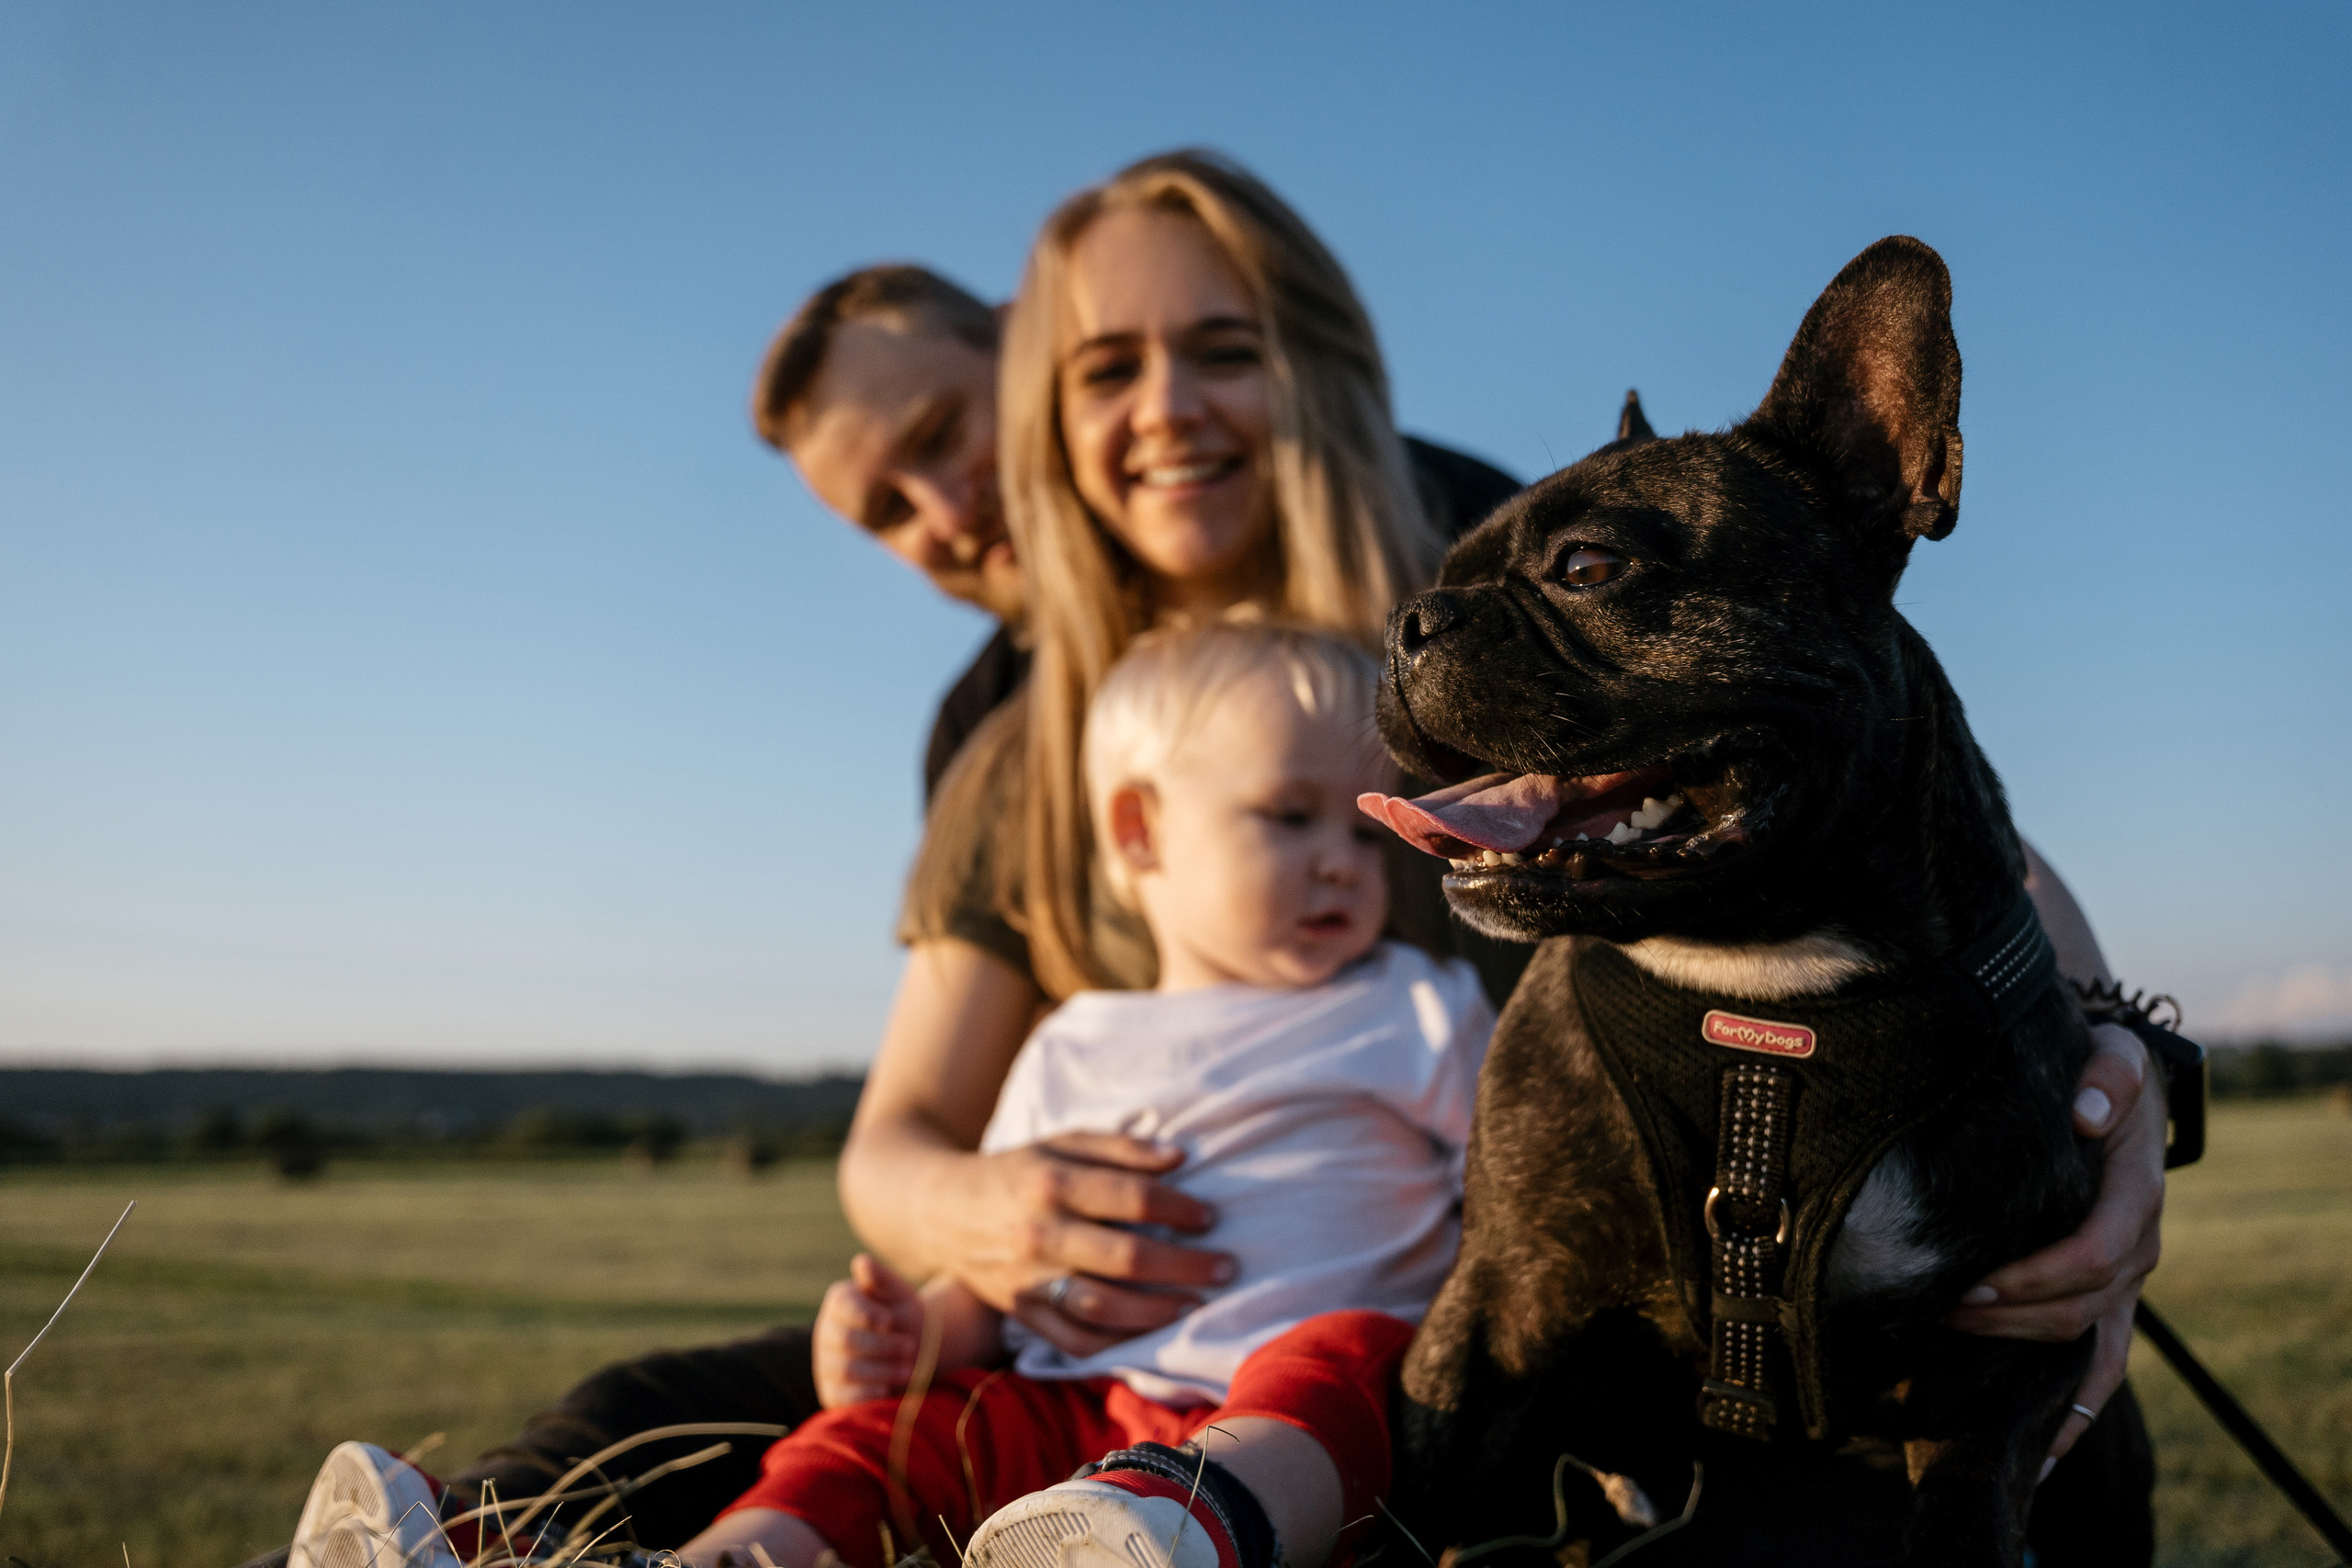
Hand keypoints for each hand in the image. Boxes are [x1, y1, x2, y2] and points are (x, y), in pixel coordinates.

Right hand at [814, 1253, 924, 1408]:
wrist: (912, 1353)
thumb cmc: (904, 1318)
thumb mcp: (900, 1296)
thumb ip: (882, 1279)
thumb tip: (862, 1262)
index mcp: (840, 1302)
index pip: (844, 1306)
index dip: (865, 1314)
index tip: (889, 1321)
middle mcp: (827, 1332)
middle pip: (846, 1341)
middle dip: (881, 1346)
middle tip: (911, 1347)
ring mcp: (826, 1364)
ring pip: (847, 1370)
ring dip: (882, 1371)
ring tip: (910, 1370)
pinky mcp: (833, 1393)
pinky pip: (843, 1398)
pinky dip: (866, 1395)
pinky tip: (887, 1391)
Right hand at [947, 1132, 1235, 1357]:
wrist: (941, 1211)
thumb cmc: (1018, 1172)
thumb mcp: (1061, 1143)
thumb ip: (1120, 1149)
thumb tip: (1179, 1157)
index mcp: (1051, 1184)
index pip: (1131, 1199)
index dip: (1179, 1209)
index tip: (1210, 1217)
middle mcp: (1039, 1234)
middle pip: (1127, 1258)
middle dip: (1185, 1266)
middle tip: (1226, 1268)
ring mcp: (1029, 1280)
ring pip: (1103, 1307)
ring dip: (1158, 1311)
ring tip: (1197, 1305)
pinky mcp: (1022, 1314)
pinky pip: (1075, 1341)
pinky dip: (1117, 1344)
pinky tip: (1151, 1334)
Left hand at [1947, 1024, 2164, 1462]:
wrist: (2113, 1086)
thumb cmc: (2103, 1070)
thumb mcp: (2115, 1055)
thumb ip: (2108, 1077)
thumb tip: (2087, 1111)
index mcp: (2135, 1197)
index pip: (2091, 1256)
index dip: (2031, 1279)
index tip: (1969, 1283)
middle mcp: (2136, 1248)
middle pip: (2076, 1306)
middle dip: (2005, 1317)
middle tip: (1936, 1310)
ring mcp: (2124, 1279)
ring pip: (2079, 1336)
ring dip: (2016, 1349)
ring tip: (1946, 1340)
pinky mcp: (2105, 1296)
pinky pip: (2099, 1365)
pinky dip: (2074, 1413)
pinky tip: (2036, 1452)